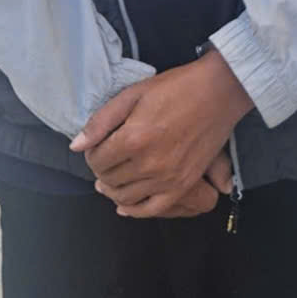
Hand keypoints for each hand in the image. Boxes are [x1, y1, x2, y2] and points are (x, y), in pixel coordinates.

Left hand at [71, 52, 253, 217]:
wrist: (220, 92)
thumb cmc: (176, 87)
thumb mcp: (134, 94)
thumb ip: (102, 121)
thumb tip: (77, 146)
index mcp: (134, 138)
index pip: (96, 160)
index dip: (91, 153)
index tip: (98, 145)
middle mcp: (148, 164)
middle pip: (108, 179)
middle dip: (101, 169)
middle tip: (106, 157)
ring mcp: (167, 178)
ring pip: (124, 197)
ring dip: (113, 189)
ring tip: (114, 176)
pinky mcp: (183, 185)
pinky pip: (151, 209)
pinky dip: (134, 210)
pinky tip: (126, 204)